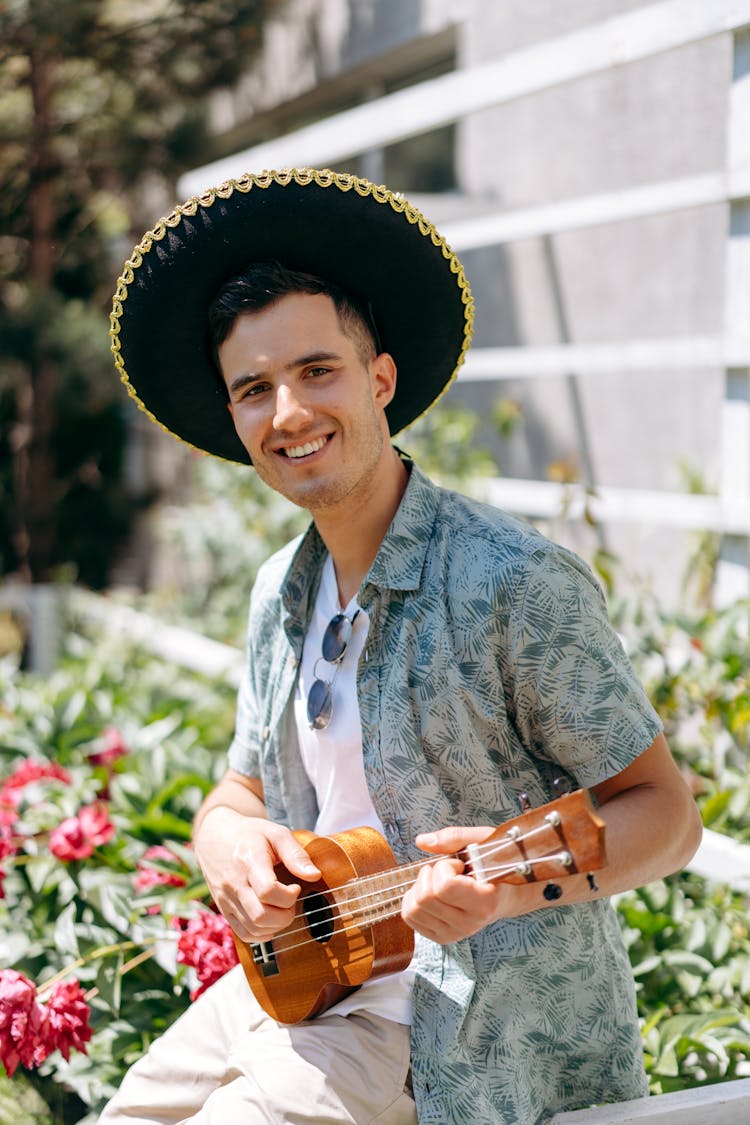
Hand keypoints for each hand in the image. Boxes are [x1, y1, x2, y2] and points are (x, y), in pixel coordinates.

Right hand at [193, 809, 319, 943]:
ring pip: (253, 929)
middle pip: (261, 916)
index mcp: (248, 861)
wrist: (214, 836)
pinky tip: (271, 919)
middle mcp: (233, 884)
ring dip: (276, 925)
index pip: (268, 891)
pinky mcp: (224, 909)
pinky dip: (262, 933)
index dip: (289, 895)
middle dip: (286, 915)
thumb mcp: (276, 834)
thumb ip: (296, 855)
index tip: (295, 887)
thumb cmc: (250, 834)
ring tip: (282, 907)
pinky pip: (244, 933)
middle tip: (291, 899)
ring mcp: (226, 899)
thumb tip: (315, 876)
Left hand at [401, 826, 509, 943]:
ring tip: (439, 882)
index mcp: (485, 902)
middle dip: (430, 874)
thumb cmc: (495, 866)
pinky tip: (431, 893)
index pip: (445, 887)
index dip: (445, 867)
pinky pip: (411, 918)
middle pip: (425, 898)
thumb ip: (454, 837)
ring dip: (420, 887)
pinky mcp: (442, 938)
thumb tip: (422, 841)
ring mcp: (455, 934)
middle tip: (447, 871)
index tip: (459, 864)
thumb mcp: (483, 842)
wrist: (506, 894)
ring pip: (413, 910)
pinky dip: (413, 900)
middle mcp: (469, 924)